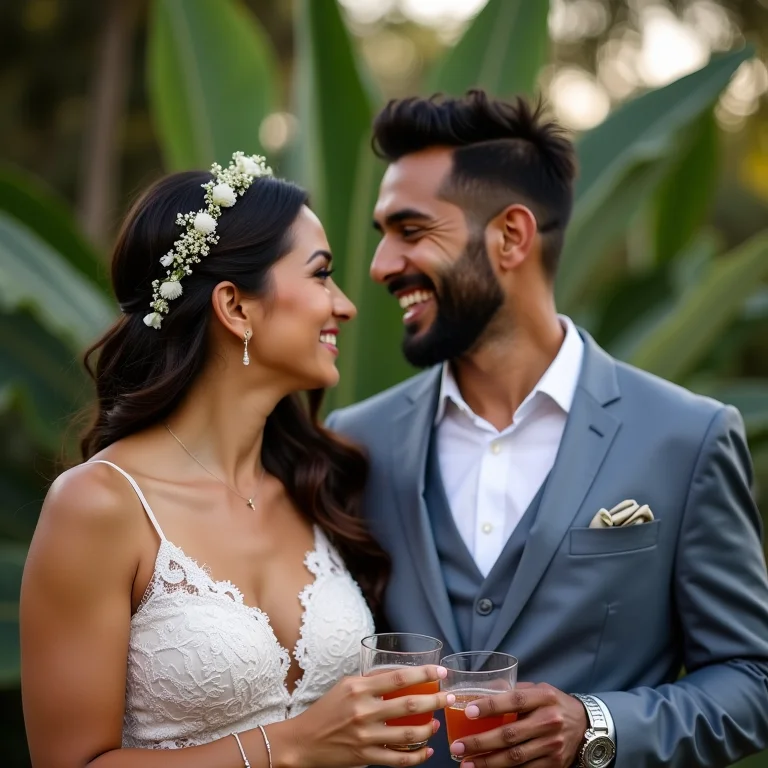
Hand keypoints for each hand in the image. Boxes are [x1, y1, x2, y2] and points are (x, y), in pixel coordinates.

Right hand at [288, 664, 453, 767]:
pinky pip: (398, 760)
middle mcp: (363, 711)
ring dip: (429, 729)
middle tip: (448, 697)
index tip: (440, 672)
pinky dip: (417, 757)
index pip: (398, 677)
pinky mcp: (365, 757)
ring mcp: (365, 736)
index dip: (424, 674)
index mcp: (359, 688)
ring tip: (437, 723)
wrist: (303, 741)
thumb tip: (399, 675)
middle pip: (409, 705)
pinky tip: (427, 751)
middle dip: (434, 701)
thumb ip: (371, 680)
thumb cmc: (326, 710)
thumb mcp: (345, 686)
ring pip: (408, 735)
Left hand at [449, 682, 586, 766]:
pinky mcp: (555, 765)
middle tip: (458, 747)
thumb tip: (480, 689)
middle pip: (510, 735)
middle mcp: (550, 722)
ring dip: (488, 763)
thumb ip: (514, 690)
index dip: (491, 706)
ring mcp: (553, 746)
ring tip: (466, 764)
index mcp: (544, 697)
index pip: (514, 701)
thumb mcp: (539, 689)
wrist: (587, 727)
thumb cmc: (554, 704)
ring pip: (515, 758)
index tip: (468, 711)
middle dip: (481, 743)